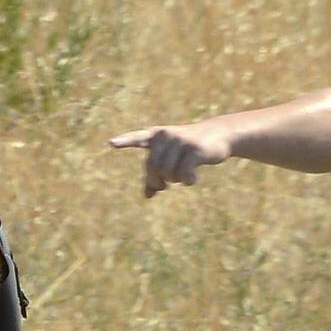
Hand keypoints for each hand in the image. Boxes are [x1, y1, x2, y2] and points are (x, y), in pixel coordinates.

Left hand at [103, 120, 226, 196]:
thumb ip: (158, 174)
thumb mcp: (173, 159)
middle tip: (163, 186)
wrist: (219, 134)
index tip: (111, 143)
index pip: (138, 138)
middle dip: (157, 181)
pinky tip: (193, 180)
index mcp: (157, 135)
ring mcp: (180, 141)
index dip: (125, 141)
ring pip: (167, 172)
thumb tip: (146, 196)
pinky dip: (187, 181)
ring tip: (182, 177)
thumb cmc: (190, 148)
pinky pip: (184, 173)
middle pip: (153, 168)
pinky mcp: (194, 149)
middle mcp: (166, 135)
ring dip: (174, 180)